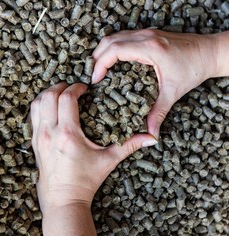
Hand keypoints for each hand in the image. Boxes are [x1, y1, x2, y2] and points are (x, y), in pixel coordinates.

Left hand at [30, 82, 156, 211]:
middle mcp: (49, 133)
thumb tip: (151, 138)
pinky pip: (32, 117)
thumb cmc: (85, 181)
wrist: (62, 199)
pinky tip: (50, 109)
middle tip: (71, 88)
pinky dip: (39, 107)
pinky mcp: (34, 143)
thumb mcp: (108, 161)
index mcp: (67, 134)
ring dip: (47, 95)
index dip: (75, 88)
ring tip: (59, 94)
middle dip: (60, 87)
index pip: (66, 98)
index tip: (84, 88)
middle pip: (48, 96)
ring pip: (36, 105)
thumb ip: (128, 146)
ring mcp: (39, 138)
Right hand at [91, 29, 220, 138]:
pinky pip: (123, 37)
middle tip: (93, 77)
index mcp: (149, 48)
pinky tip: (113, 62)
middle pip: (109, 40)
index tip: (95, 80)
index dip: (100, 64)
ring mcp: (147, 33)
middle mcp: (145, 37)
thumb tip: (151, 134)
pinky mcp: (149, 34)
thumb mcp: (174, 92)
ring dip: (103, 51)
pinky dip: (113, 48)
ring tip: (99, 70)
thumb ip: (159, 112)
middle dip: (96, 58)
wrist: (211, 52)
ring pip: (114, 36)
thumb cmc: (195, 68)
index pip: (114, 50)